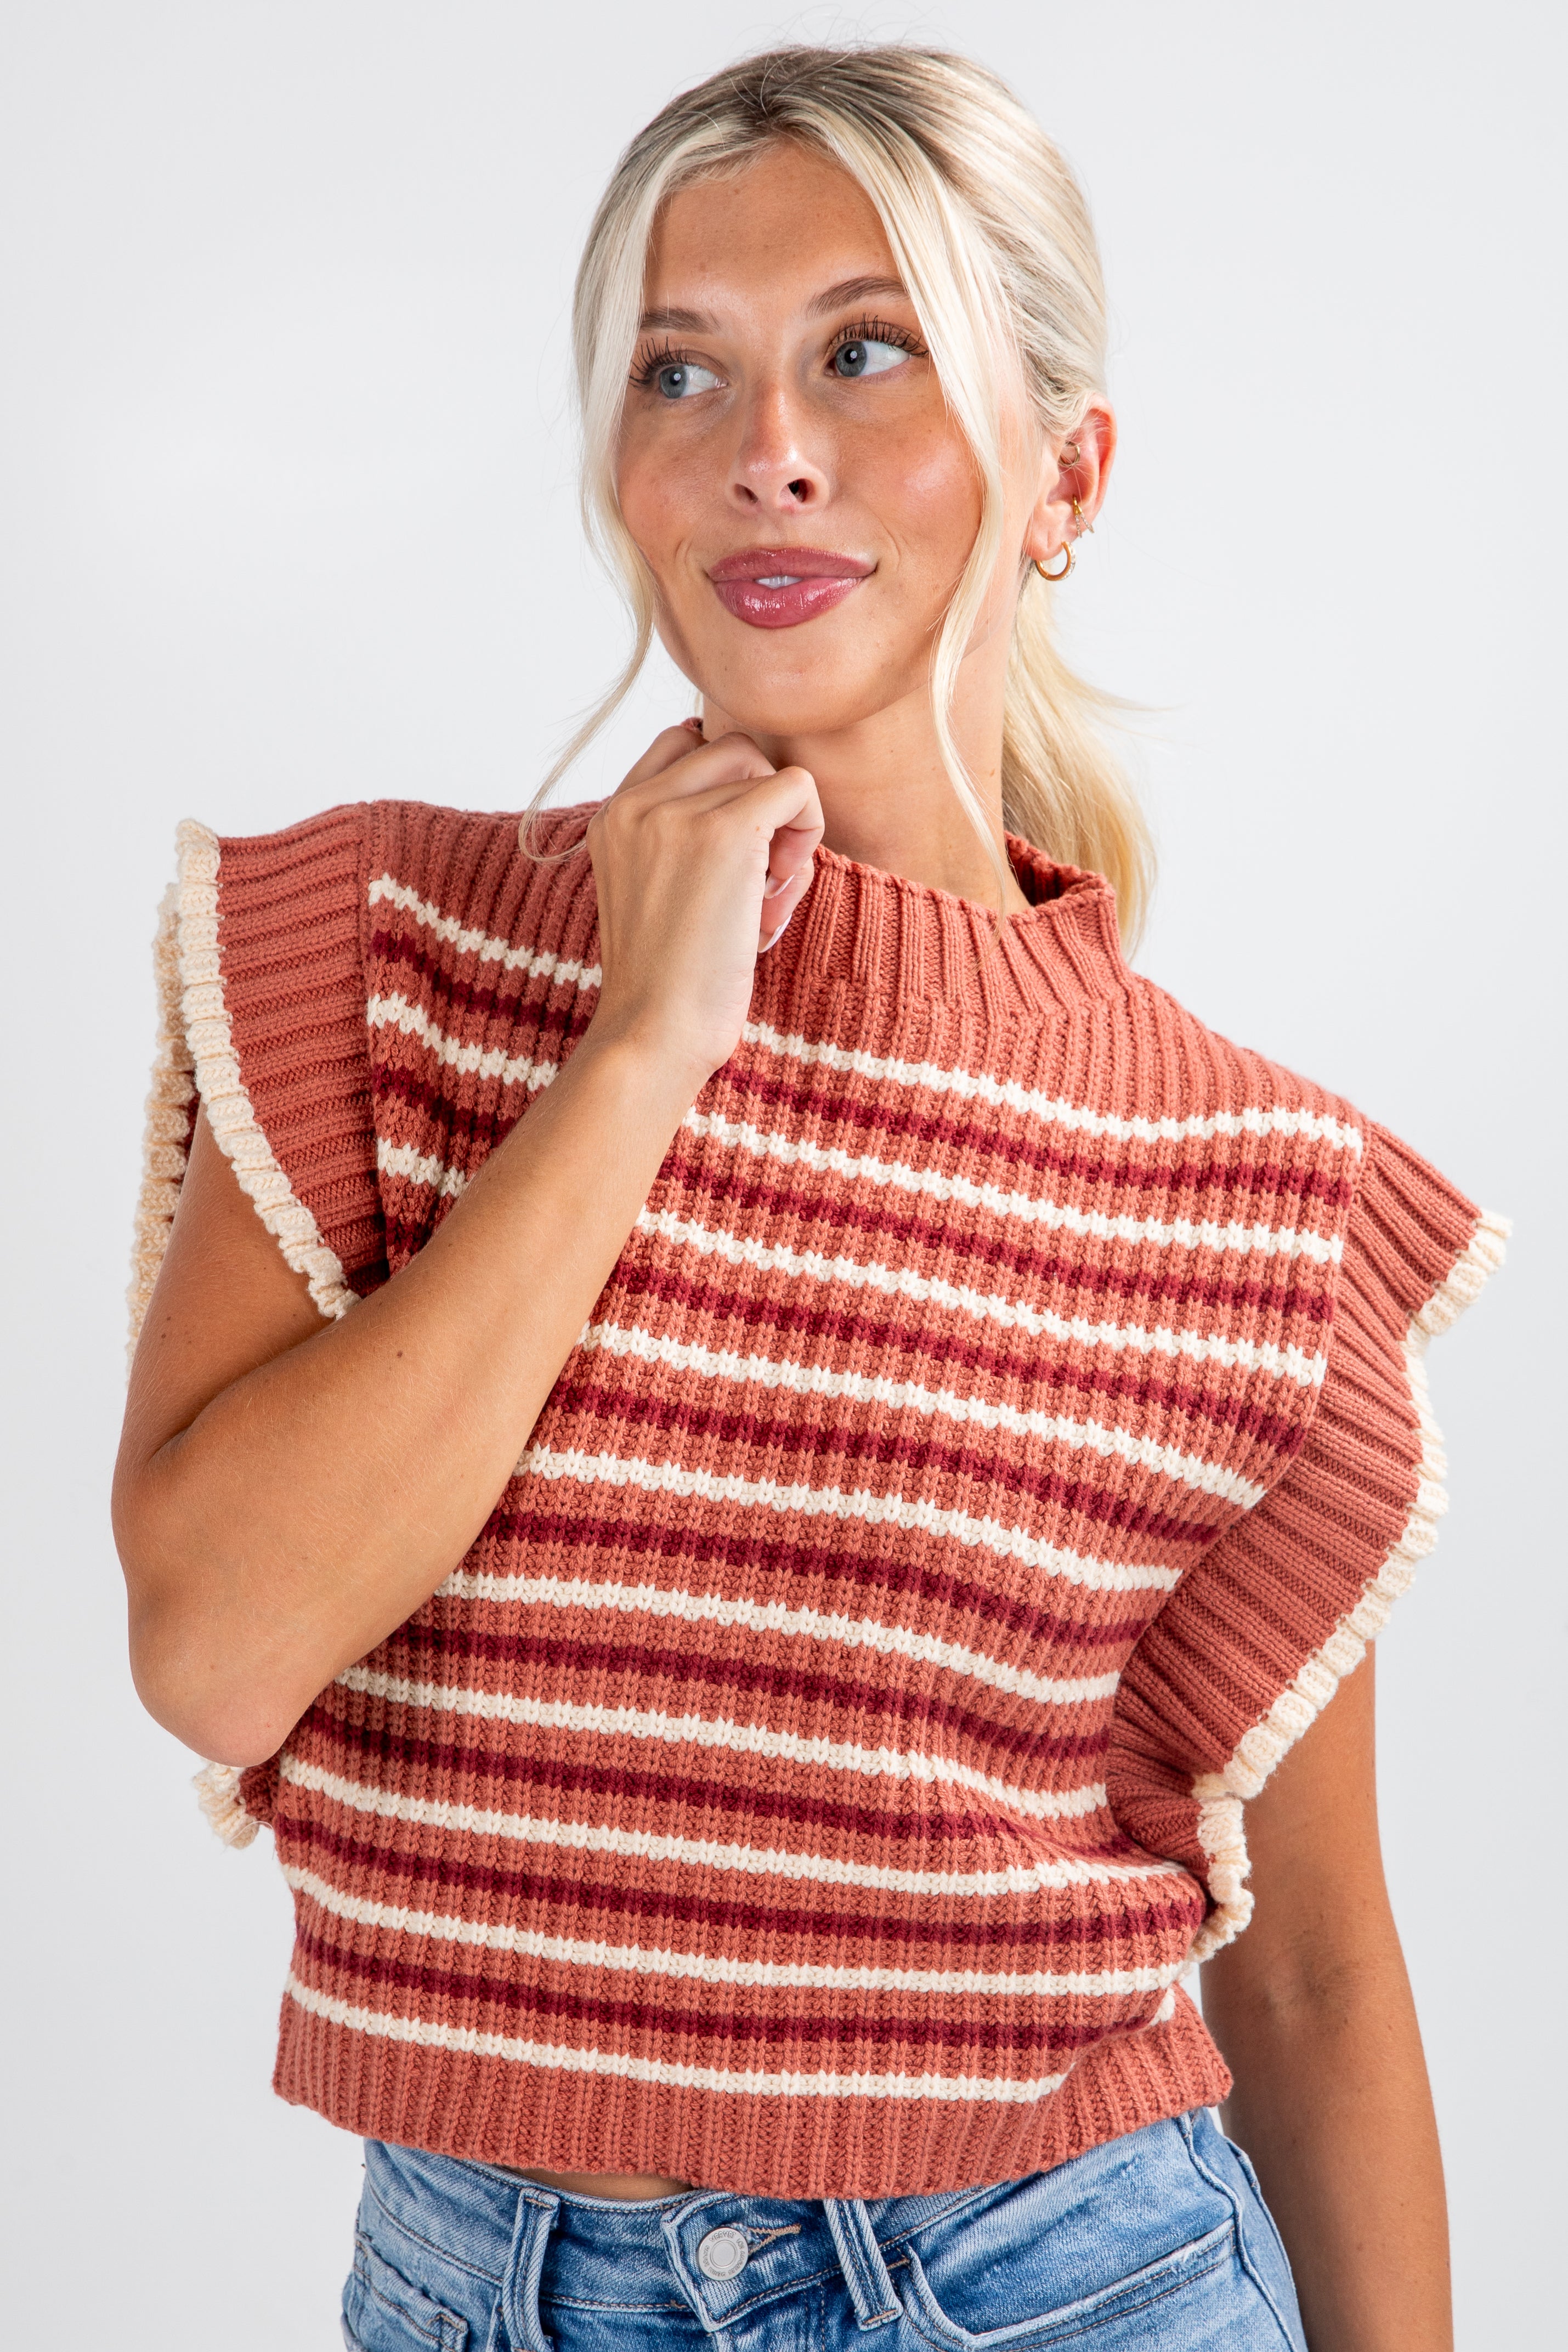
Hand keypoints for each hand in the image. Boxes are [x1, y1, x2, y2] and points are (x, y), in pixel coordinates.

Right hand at [584, 722, 822, 1088]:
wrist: (653, 1033)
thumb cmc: (668, 985)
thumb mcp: (656, 894)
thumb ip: (682, 841)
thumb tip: (759, 794)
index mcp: (612, 817)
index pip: (681, 745)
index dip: (725, 789)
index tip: (731, 858)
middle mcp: (635, 804)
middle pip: (731, 749)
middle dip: (760, 804)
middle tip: (762, 878)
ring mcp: (676, 812)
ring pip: (764, 768)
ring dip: (786, 828)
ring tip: (768, 898)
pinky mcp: (725, 831)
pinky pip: (797, 787)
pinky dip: (809, 831)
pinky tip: (781, 895)